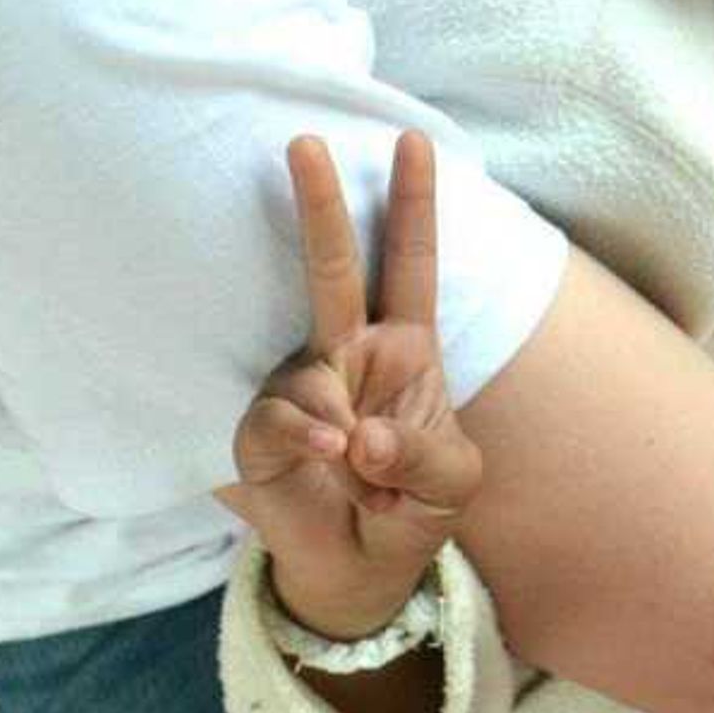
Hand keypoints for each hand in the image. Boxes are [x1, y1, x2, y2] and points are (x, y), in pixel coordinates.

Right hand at [215, 131, 483, 642]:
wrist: (365, 571)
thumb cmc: (414, 505)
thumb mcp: (452, 481)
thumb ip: (423, 453)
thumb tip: (361, 430)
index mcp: (405, 346)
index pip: (410, 262)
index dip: (414, 203)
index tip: (415, 141)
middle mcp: (348, 353)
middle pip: (332, 267)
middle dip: (322, 202)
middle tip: (306, 142)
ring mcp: (302, 388)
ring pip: (310, 370)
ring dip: (342, 423)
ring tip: (366, 470)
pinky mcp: (261, 433)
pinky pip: (277, 417)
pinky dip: (309, 436)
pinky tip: (332, 457)